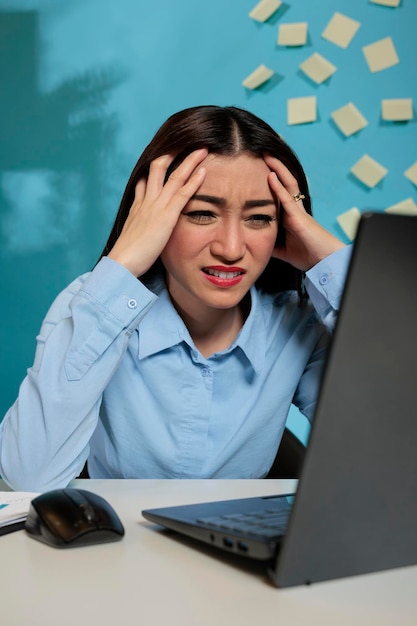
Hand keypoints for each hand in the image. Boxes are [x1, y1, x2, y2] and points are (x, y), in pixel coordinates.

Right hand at [108, 149, 207, 276]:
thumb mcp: (134, 236)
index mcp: (138, 205)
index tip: (168, 154)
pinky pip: (182, 193)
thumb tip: (144, 229)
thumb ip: (141, 228)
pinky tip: (204, 171)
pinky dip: (194, 180)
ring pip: (174, 175)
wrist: (122, 263)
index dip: (157, 164)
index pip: (147, 177)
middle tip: (186, 140)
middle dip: (173, 151)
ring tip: (203, 148)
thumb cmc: (128, 256)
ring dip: (190, 160)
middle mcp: (146, 200)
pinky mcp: (166, 216)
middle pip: (158, 166)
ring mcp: (156, 206)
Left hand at [264, 155, 344, 270]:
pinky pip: (288, 199)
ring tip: (267, 155)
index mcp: (292, 215)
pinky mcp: (300, 217)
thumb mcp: (283, 249)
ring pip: (288, 184)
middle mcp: (296, 209)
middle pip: (285, 182)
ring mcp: (299, 211)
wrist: (325, 262)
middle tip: (263, 153)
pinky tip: (271, 176)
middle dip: (275, 167)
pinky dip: (278, 187)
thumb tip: (254, 241)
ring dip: (278, 169)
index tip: (259, 168)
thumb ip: (271, 241)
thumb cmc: (308, 255)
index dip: (272, 179)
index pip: (281, 192)